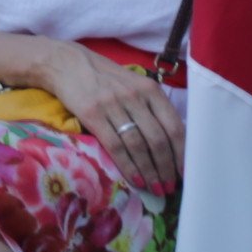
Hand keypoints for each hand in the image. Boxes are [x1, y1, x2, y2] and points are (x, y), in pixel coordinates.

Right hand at [45, 45, 181, 191]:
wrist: (67, 63)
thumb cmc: (104, 77)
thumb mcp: (133, 84)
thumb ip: (151, 107)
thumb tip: (169, 143)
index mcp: (150, 89)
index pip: (173, 125)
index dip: (181, 153)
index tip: (185, 172)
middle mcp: (135, 96)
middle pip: (158, 139)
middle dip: (166, 167)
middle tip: (169, 186)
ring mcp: (113, 105)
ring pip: (138, 146)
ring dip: (149, 171)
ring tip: (155, 188)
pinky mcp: (93, 114)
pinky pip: (115, 146)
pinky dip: (128, 166)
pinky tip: (135, 179)